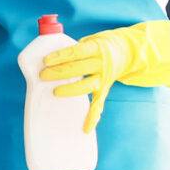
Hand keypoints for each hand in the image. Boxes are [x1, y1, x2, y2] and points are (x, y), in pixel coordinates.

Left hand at [37, 21, 169, 134]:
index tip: (46, 60)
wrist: (126, 52)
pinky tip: (86, 128)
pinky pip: (99, 104)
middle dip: (59, 72)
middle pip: (78, 69)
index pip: (75, 52)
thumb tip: (47, 58)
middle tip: (43, 75)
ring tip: (55, 92)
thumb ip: (72, 48)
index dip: (60, 56)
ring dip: (70, 90)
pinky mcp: (105, 89)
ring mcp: (104, 78)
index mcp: (95, 48)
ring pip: (86, 86)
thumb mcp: (90, 41)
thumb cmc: (100, 46)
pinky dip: (93, 117)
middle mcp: (101, 63)